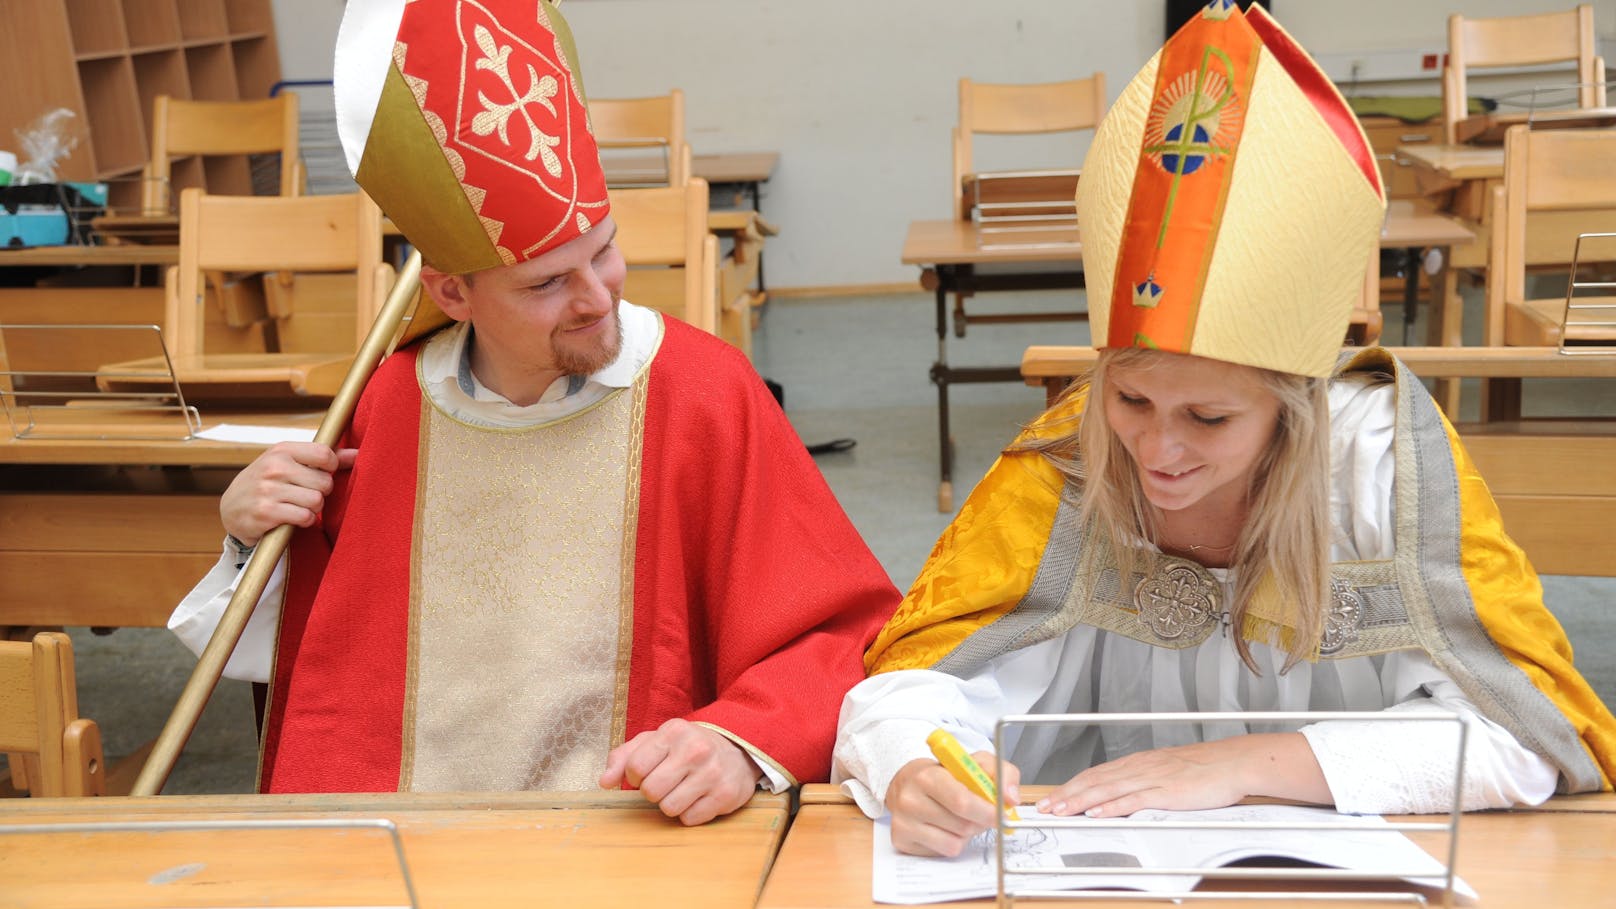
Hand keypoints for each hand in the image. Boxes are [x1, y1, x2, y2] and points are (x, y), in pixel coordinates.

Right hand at [220, 442, 357, 545]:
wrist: (231, 509)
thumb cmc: (268, 483)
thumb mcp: (289, 464)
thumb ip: (324, 459)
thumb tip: (358, 454)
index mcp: (282, 450)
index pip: (325, 454)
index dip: (331, 468)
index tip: (320, 474)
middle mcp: (274, 467)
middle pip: (324, 482)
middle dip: (321, 492)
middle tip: (305, 494)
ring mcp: (268, 490)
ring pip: (317, 500)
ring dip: (313, 509)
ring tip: (299, 506)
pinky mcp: (266, 512)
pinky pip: (305, 517)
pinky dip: (304, 521)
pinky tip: (293, 518)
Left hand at [598, 718, 761, 825]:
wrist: (737, 750)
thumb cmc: (686, 747)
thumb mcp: (655, 742)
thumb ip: (624, 757)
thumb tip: (604, 782)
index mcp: (674, 732)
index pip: (635, 767)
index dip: (636, 776)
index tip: (648, 771)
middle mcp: (695, 750)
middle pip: (651, 791)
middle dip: (653, 791)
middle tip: (667, 782)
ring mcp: (712, 773)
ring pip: (669, 808)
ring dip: (671, 804)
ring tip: (682, 789)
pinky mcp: (725, 795)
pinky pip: (690, 819)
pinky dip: (690, 813)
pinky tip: (698, 798)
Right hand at [884, 752, 1020, 856]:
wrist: (907, 783)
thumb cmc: (944, 774)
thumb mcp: (972, 763)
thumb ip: (1000, 772)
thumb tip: (1011, 798)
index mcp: (928, 775)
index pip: (962, 801)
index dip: (987, 811)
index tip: (1000, 814)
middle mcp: (910, 799)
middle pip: (963, 825)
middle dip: (980, 822)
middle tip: (981, 813)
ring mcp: (903, 822)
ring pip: (956, 842)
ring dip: (967, 833)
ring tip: (958, 817)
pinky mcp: (902, 841)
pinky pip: (945, 851)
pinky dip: (952, 842)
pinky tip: (945, 827)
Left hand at [1036, 733, 1328, 817]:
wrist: (1233, 762)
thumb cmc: (1204, 769)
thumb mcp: (1167, 771)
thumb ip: (1144, 782)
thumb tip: (1123, 795)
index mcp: (1138, 763)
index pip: (1096, 775)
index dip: (1071, 787)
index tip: (1053, 797)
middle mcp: (1139, 767)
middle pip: (1094, 781)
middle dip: (1066, 795)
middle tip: (1045, 807)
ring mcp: (1151, 778)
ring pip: (1106, 790)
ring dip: (1079, 801)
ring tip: (1060, 811)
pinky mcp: (1165, 792)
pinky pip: (1133, 799)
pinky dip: (1111, 807)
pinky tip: (1096, 813)